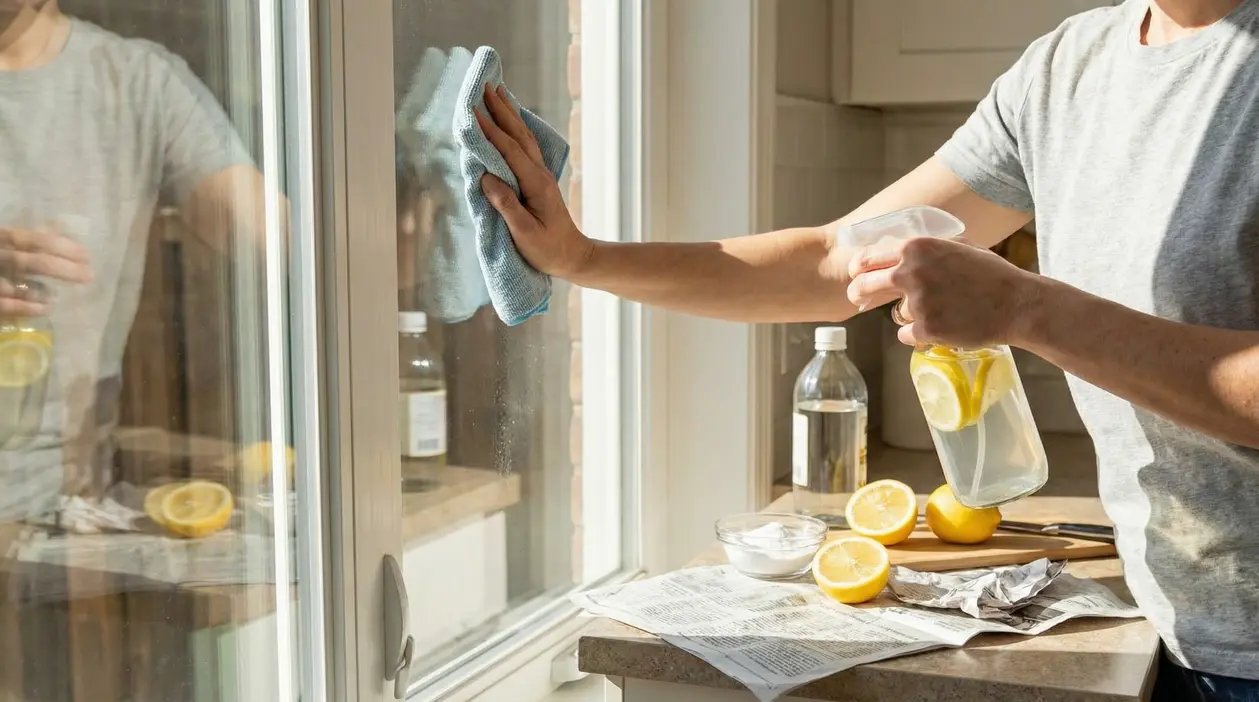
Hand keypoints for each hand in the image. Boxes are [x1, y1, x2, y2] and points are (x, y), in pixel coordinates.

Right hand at [0, 226, 92, 316]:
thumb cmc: (1, 257)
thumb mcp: (6, 243)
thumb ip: (24, 241)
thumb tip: (60, 230)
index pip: (28, 239)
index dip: (58, 246)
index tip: (86, 255)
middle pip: (27, 261)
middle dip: (61, 267)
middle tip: (89, 275)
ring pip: (13, 283)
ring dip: (43, 288)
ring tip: (67, 291)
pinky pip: (3, 305)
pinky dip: (25, 307)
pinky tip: (46, 309)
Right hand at [475, 84, 594, 278]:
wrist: (573, 257)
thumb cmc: (548, 250)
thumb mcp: (525, 233)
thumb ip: (506, 205)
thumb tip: (486, 178)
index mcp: (535, 183)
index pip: (508, 150)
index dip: (490, 129)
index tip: (473, 110)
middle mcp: (539, 173)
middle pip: (518, 135)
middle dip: (501, 109)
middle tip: (486, 85)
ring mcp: (540, 175)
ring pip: (524, 137)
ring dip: (509, 114)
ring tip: (498, 93)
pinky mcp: (538, 180)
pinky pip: (525, 147)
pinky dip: (515, 129)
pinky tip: (511, 122)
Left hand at [847, 236, 1039, 346]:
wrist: (1017, 303)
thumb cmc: (991, 273)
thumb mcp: (958, 245)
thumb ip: (925, 248)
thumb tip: (896, 252)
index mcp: (916, 248)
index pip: (868, 257)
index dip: (858, 268)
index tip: (855, 275)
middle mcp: (912, 273)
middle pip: (864, 286)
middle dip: (859, 293)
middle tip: (858, 298)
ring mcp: (918, 303)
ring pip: (894, 314)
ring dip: (908, 316)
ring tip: (939, 311)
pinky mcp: (927, 329)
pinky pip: (907, 335)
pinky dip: (919, 335)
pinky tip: (941, 327)